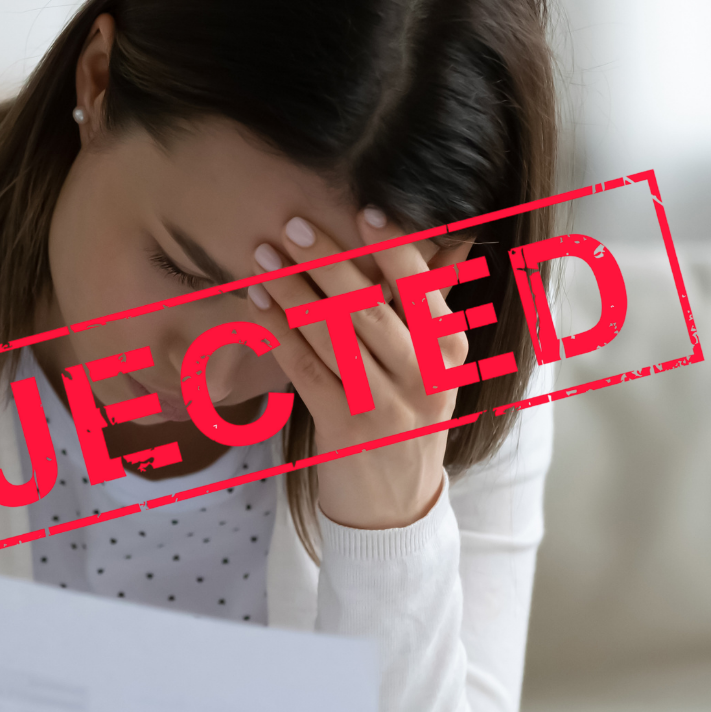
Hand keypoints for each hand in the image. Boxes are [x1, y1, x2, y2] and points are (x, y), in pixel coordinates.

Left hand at [250, 209, 473, 530]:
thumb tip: (452, 236)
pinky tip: (258, 302)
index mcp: (449, 349)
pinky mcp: (344, 427)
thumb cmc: (409, 415)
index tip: (366, 208)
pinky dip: (279, 330)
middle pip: (370, 307)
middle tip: (294, 223)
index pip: (423, 288)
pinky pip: (305, 368)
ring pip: (333, 335)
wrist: (395, 502)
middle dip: (329, 262)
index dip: (395, 247)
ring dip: (293, 290)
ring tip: (263, 254)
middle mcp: (423, 375)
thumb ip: (433, 304)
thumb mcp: (436, 363)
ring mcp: (384, 404)